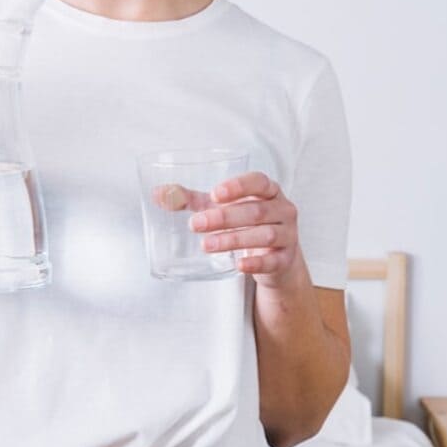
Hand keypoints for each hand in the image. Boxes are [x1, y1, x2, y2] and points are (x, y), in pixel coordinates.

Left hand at [157, 172, 301, 288]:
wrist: (274, 258)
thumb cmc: (245, 223)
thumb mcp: (221, 209)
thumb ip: (192, 200)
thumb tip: (159, 194)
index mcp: (268, 191)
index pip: (259, 182)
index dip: (238, 187)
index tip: (215, 195)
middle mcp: (282, 210)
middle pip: (256, 211)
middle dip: (224, 217)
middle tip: (196, 224)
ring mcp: (288, 235)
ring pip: (264, 235)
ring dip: (234, 240)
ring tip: (206, 245)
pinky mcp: (285, 259)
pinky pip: (272, 260)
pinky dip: (256, 263)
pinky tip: (238, 264)